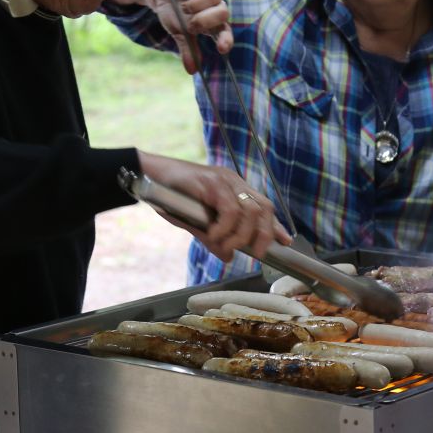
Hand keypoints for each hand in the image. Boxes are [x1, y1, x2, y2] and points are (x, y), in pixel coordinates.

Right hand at [115, 0, 232, 74]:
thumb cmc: (173, 13)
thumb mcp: (179, 33)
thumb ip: (187, 49)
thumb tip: (192, 71)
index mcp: (212, 24)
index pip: (226, 33)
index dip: (226, 40)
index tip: (221, 48)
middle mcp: (215, 7)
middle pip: (223, 13)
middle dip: (205, 20)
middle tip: (190, 23)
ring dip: (196, 4)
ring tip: (184, 6)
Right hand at [137, 151, 287, 260]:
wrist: (147, 176)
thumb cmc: (170, 196)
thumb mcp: (196, 222)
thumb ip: (213, 238)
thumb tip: (227, 256)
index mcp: (233, 188)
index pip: (262, 206)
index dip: (274, 225)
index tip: (284, 242)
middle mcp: (233, 182)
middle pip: (263, 207)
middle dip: (264, 234)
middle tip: (256, 253)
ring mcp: (224, 180)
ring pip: (249, 211)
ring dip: (241, 235)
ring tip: (227, 247)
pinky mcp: (212, 182)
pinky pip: (228, 209)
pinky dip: (224, 228)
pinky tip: (214, 236)